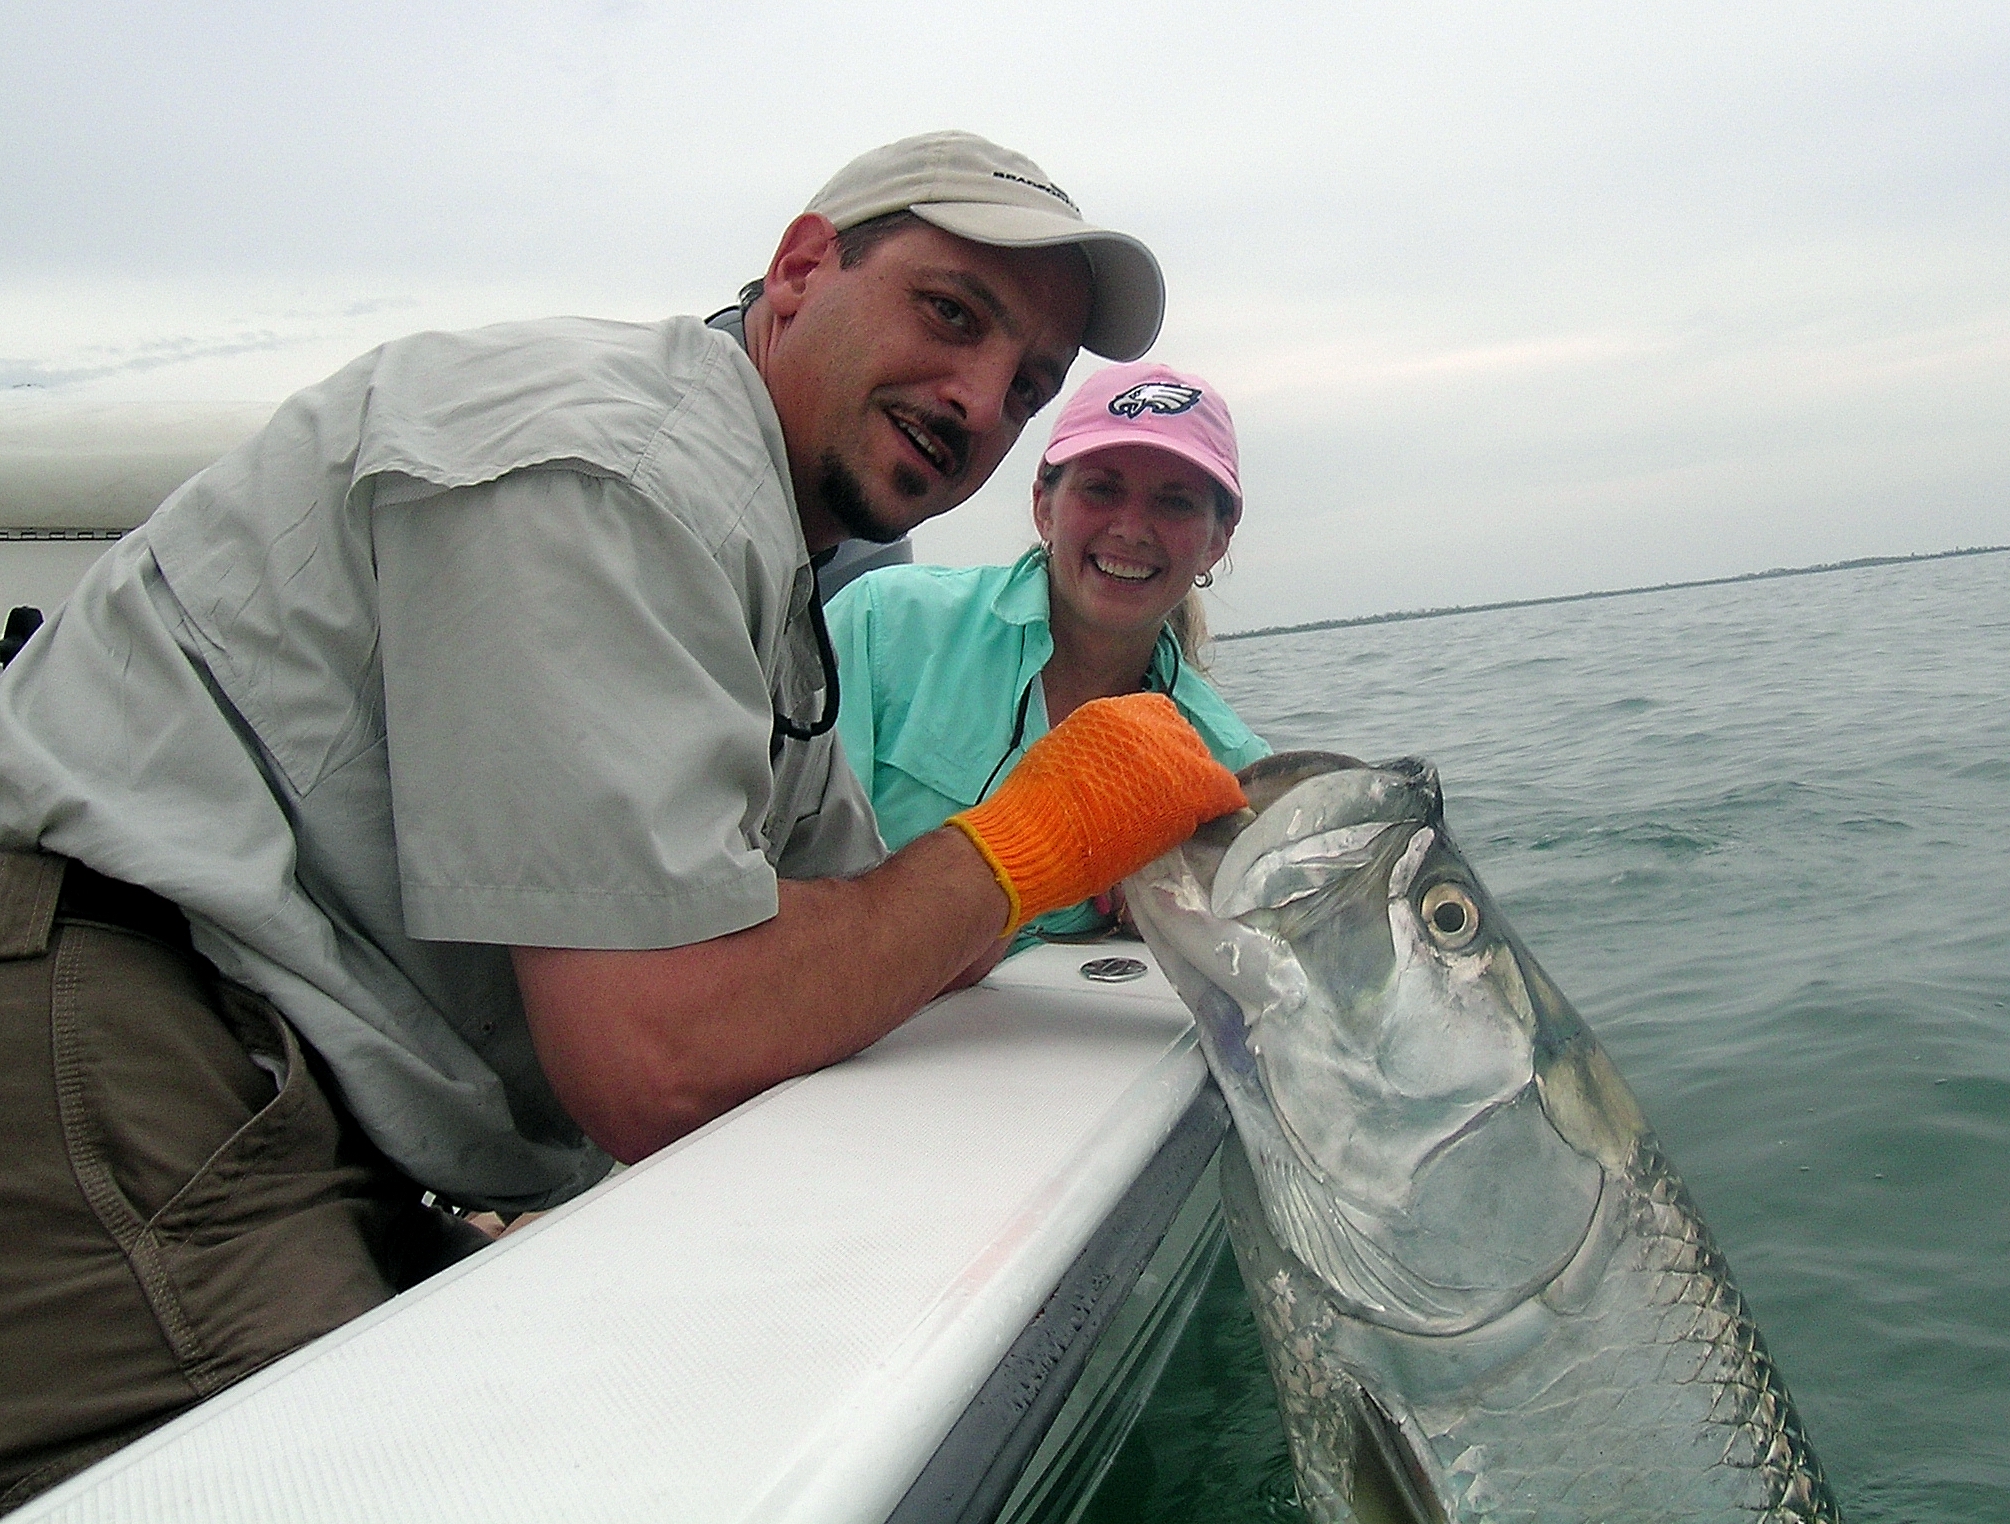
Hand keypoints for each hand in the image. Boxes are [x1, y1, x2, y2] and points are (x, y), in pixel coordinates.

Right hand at [948, 693, 1245, 933]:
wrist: (1032, 837)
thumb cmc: (1032, 812)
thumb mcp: (1062, 758)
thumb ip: (1097, 756)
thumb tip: (1114, 775)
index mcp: (1109, 713)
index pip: (1156, 717)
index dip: (1159, 748)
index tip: (1154, 772)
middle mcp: (1143, 723)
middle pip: (1184, 738)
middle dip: (1179, 767)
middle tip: (1166, 800)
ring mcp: (1168, 752)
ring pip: (1204, 762)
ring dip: (1197, 788)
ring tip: (1182, 817)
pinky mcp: (1186, 788)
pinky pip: (1223, 791)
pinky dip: (1221, 806)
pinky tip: (1215, 822)